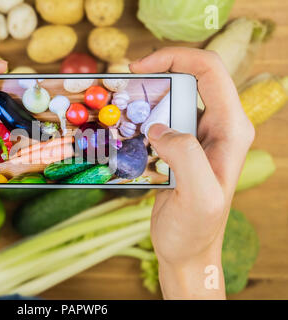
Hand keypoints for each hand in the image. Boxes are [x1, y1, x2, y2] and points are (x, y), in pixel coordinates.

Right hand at [130, 47, 254, 298]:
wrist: (187, 250)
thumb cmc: (196, 229)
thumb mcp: (199, 196)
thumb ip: (185, 156)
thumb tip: (159, 128)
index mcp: (231, 129)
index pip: (210, 72)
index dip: (176, 57)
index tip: (140, 67)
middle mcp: (218, 126)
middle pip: (191, 76)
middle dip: (157, 72)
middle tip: (124, 84)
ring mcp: (198, 135)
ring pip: (174, 96)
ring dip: (146, 95)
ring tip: (119, 105)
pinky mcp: (180, 146)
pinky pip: (161, 117)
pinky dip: (141, 115)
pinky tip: (123, 127)